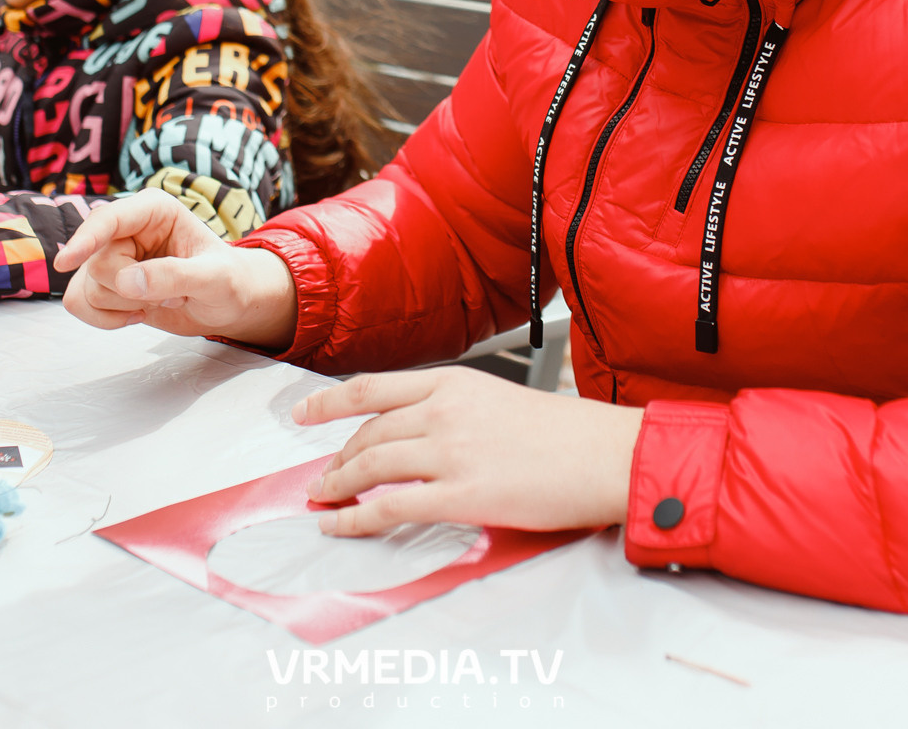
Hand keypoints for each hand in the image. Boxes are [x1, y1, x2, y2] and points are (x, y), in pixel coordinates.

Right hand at [58, 190, 297, 349]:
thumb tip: (128, 281)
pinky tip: (138, 314)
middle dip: (132, 291)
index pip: (108, 219)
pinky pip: (79, 303)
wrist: (227, 304)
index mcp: (154, 211)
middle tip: (172, 293)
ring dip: (123, 306)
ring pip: (86, 288)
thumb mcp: (214, 279)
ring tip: (161, 298)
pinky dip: (105, 319)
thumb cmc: (228, 281)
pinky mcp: (104, 282)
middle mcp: (126, 228)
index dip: (86, 239)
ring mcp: (111, 255)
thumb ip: (175, 276)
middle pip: (97, 264)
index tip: (66, 262)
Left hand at [295, 367, 644, 535]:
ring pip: (369, 466)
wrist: (606, 455)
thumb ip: (457, 410)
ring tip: (324, 501)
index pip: (373, 388)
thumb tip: (422, 434)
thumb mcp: (501, 401)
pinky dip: (354, 520)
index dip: (329, 403)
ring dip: (337, 486)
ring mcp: (450, 451)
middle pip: (367, 432)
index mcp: (454, 382)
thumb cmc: (566, 434)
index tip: (301, 413)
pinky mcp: (461, 494)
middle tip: (322, 477)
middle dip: (337, 457)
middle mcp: (444, 410)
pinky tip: (339, 526)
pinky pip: (388, 507)